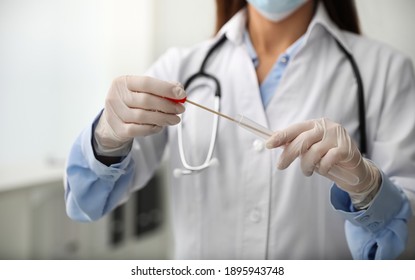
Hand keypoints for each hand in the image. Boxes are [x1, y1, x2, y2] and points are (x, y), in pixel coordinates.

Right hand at [95, 75, 185, 149]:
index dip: (166, 88)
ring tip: (174, 119)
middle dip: (167, 105)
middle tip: (181, 109)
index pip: (147, 82)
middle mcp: (116, 96)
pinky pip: (139, 130)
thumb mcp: (143, 91)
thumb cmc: (132, 103)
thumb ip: (161, 88)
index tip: (182, 94)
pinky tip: (160, 126)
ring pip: (143, 117)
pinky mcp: (118, 129)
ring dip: (163, 118)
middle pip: (146, 100)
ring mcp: (115, 113)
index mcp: (123, 82)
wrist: (113, 121)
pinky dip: (152, 128)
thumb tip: (179, 89)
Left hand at [266, 118, 380, 207]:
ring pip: (313, 152)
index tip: (268, 144)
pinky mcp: (346, 148)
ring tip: (307, 171)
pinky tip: (323, 169)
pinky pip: (327, 160)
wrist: (353, 169)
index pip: (295, 128)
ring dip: (306, 166)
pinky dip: (322, 168)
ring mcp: (338, 137)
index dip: (281, 136)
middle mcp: (327, 127)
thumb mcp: (310, 150)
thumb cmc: (328, 157)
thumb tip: (275, 142)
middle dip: (288, 155)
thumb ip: (296, 145)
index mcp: (316, 124)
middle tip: (280, 166)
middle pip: (302, 140)